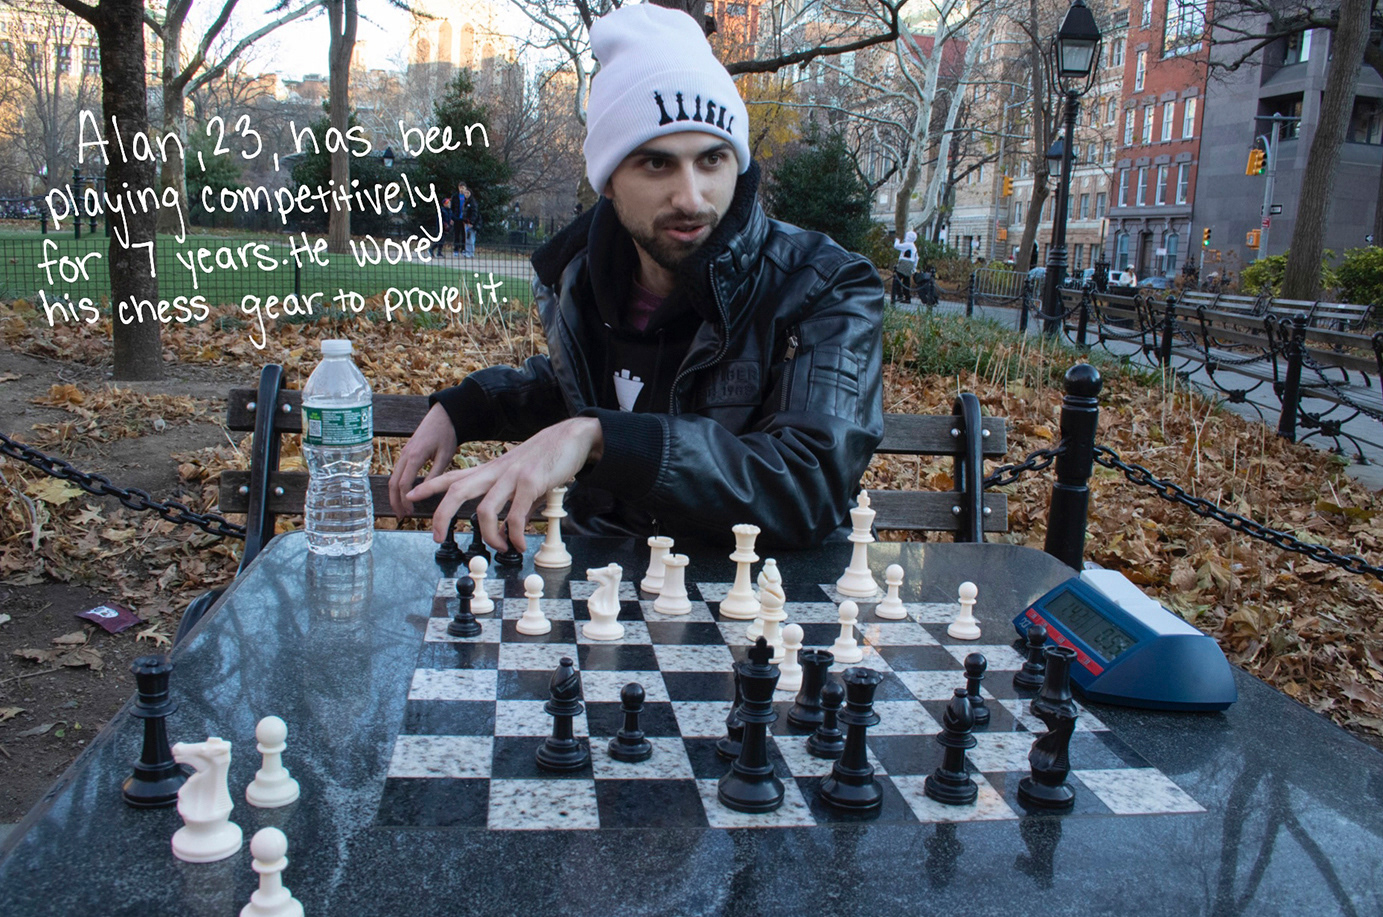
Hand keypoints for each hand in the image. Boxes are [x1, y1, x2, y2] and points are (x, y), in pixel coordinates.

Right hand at [387, 403, 458, 518]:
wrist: (444, 415)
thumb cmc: (446, 433)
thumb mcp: (445, 456)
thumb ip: (434, 474)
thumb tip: (426, 493)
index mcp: (414, 456)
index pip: (404, 484)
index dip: (406, 500)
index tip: (411, 512)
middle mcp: (405, 455)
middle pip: (393, 483)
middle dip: (396, 501)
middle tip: (402, 516)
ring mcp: (404, 453)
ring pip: (393, 477)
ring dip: (395, 495)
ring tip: (402, 509)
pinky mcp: (406, 452)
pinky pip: (397, 472)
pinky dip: (398, 486)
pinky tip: (404, 494)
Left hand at [407, 417, 603, 550]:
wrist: (572, 437)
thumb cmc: (546, 457)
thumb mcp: (520, 475)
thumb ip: (510, 498)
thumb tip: (507, 528)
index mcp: (491, 469)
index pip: (453, 476)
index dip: (430, 486)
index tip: (410, 496)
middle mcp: (496, 471)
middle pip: (457, 490)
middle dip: (441, 514)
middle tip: (435, 537)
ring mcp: (512, 477)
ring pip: (485, 510)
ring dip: (488, 536)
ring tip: (499, 548)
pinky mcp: (532, 484)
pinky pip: (516, 517)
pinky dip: (515, 536)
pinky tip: (519, 543)